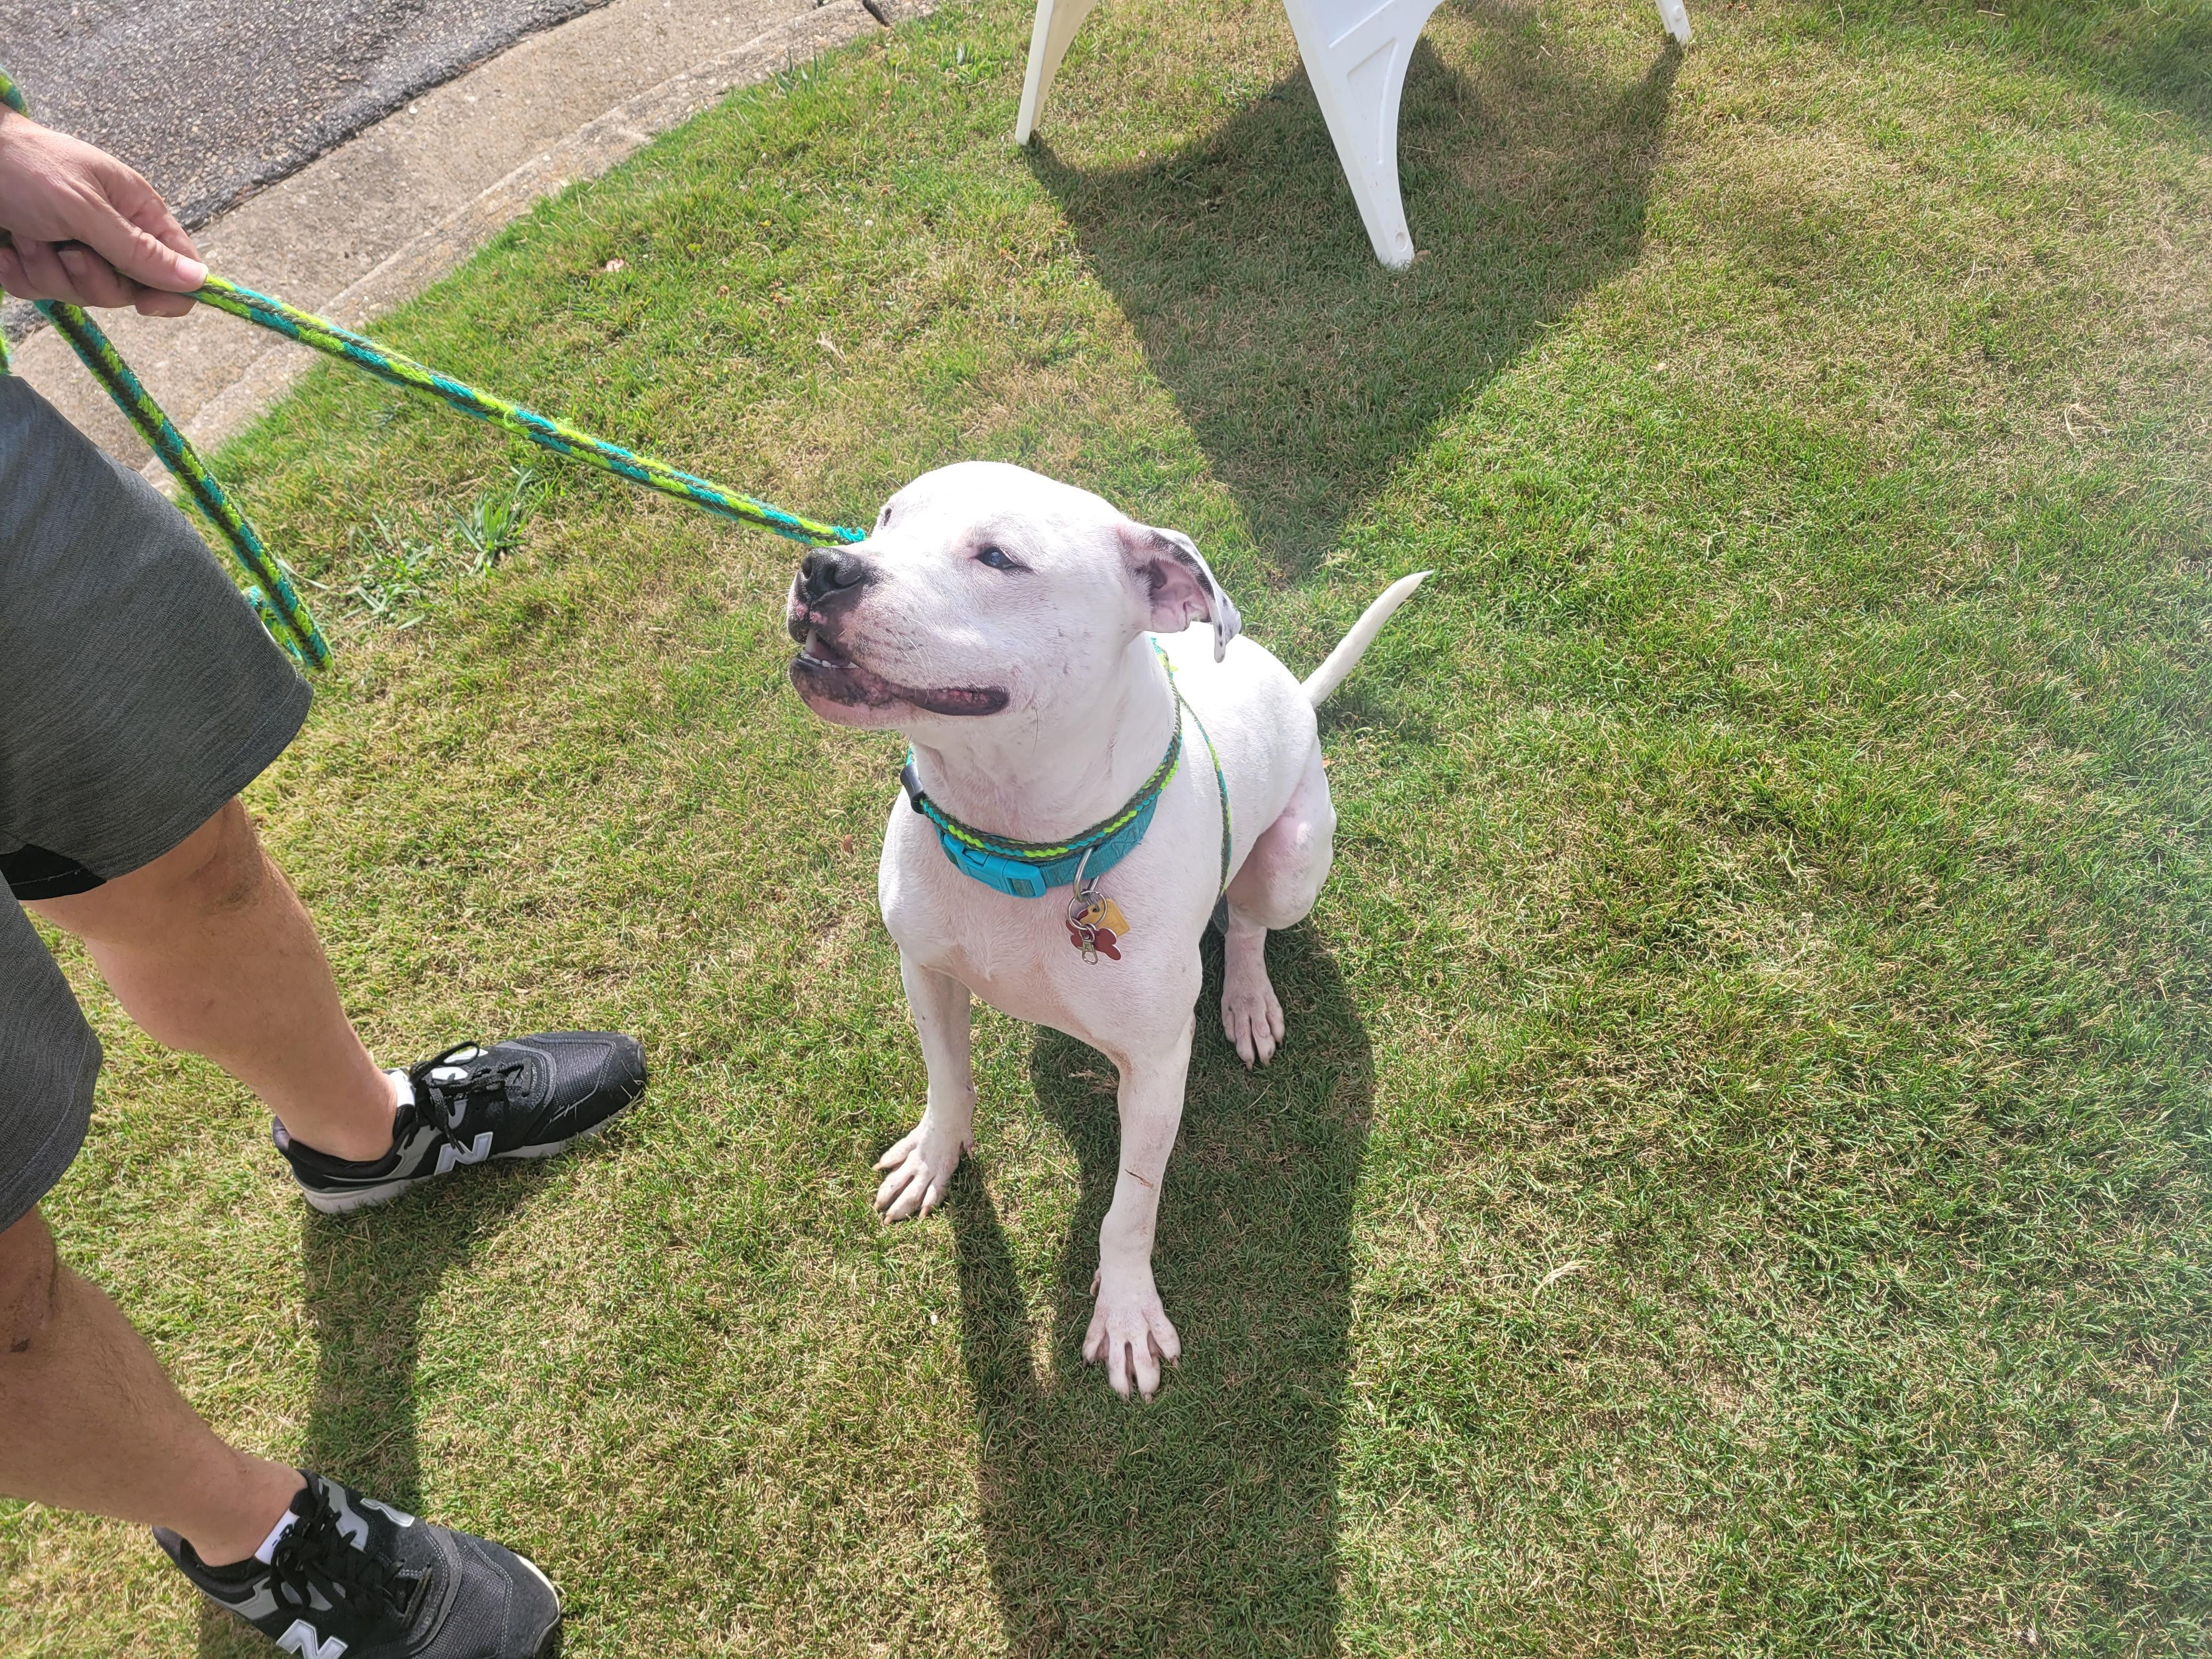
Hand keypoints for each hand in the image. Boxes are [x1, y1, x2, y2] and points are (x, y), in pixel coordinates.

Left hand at [0, 108, 203, 315]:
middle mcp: (112, 234)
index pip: (179, 266)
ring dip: (47, 271)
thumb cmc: (22, 167)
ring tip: (25, 236)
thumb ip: (138, 249)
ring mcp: (76, 250)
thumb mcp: (84, 208)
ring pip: (83, 295)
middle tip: (65, 249)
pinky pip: (44, 293)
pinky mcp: (41, 262)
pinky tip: (8, 247)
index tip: (145, 306)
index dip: (170, 292)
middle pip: (127, 291)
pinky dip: (21, 275)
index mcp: (136, 211)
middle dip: (89, 277)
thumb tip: (198, 279)